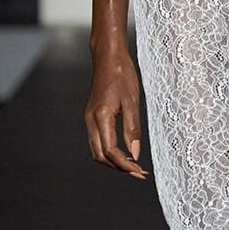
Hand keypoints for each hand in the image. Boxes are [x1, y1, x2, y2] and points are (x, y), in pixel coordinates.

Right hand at [85, 42, 147, 177]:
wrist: (108, 57)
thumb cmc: (122, 75)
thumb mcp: (132, 101)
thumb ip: (132, 129)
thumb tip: (134, 153)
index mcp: (101, 117)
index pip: (110, 151)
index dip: (125, 164)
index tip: (140, 171)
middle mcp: (91, 120)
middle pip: (100, 156)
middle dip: (118, 167)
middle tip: (138, 172)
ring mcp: (89, 118)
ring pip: (97, 150)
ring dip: (113, 161)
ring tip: (132, 165)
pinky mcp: (92, 116)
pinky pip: (97, 140)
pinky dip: (109, 151)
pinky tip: (124, 150)